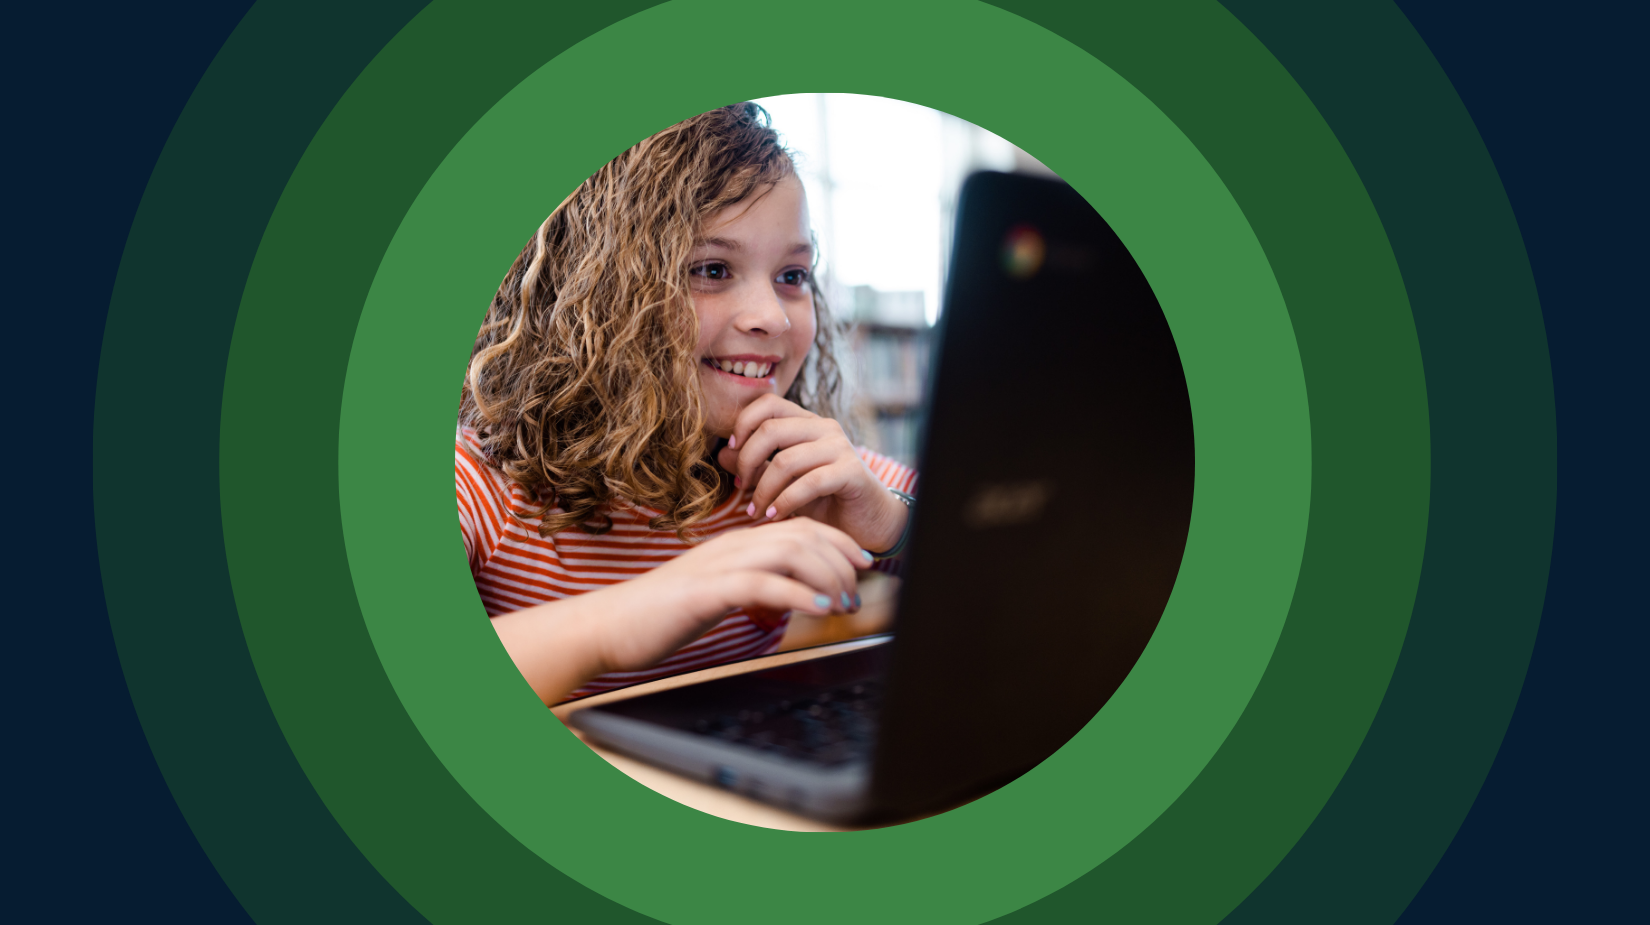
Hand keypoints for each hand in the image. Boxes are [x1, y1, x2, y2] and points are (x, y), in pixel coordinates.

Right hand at [593, 518, 873, 674]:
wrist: (610, 624)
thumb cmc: (661, 614)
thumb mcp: (717, 593)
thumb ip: (752, 587)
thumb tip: (789, 596)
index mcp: (736, 544)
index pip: (799, 528)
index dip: (837, 542)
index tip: (862, 563)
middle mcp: (732, 546)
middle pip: (802, 534)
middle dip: (840, 560)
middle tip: (858, 591)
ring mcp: (719, 566)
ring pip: (789, 552)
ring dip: (826, 576)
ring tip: (843, 603)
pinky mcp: (707, 591)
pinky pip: (761, 583)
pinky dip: (796, 593)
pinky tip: (817, 608)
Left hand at [716, 394, 909, 552]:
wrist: (866, 521)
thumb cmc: (822, 500)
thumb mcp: (782, 481)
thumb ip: (756, 465)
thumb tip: (722, 454)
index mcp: (806, 422)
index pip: (767, 403)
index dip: (743, 423)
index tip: (732, 451)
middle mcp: (824, 427)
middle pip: (771, 429)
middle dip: (747, 461)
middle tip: (740, 488)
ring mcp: (840, 447)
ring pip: (786, 460)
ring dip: (763, 491)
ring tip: (756, 512)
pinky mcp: (852, 471)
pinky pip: (809, 483)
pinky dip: (786, 502)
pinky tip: (775, 516)